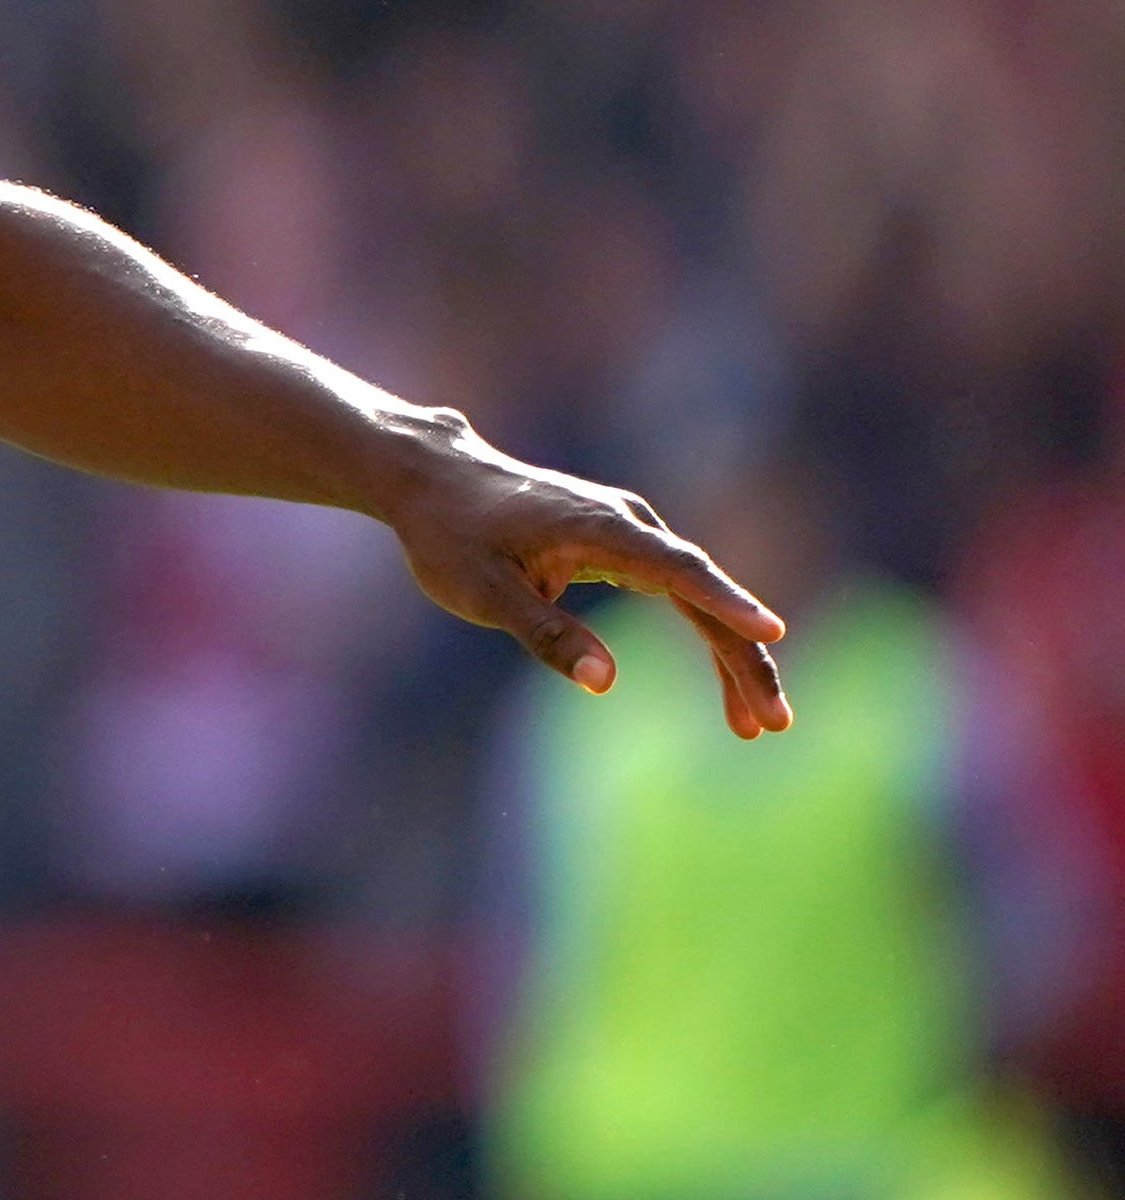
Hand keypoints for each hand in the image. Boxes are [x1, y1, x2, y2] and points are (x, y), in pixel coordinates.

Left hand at [375, 420, 792, 735]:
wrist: (433, 480)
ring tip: (755, 726)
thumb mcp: (483, 592)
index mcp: (598, 527)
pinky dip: (708, 639)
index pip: (678, 568)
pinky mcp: (624, 548)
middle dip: (744, 658)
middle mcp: (626, 523)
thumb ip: (546, 634)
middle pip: (704, 592)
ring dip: (734, 658)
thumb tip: (605, 682)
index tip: (770, 632)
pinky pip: (683, 597)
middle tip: (773, 722)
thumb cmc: (451, 535)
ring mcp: (630, 533)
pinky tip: (726, 691)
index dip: (726, 602)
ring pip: (701, 598)